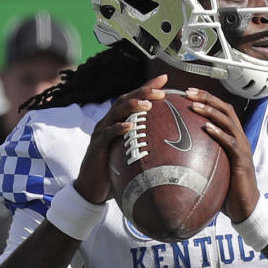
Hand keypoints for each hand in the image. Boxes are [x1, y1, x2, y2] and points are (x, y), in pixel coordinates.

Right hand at [73, 74, 167, 204]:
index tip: (165, 79)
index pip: (133, 98)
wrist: (91, 188)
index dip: (147, 87)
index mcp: (117, 121)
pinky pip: (107, 135)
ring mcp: (101, 133)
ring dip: (131, 107)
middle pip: (125, 100)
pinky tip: (129, 127)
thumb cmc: (114, 171)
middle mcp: (108, 122)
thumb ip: (146, 144)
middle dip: (142, 92)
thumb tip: (175, 143)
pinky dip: (118, 129)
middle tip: (161, 90)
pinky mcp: (97, 147)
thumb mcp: (132, 154)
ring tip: (147, 104)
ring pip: (115, 113)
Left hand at [184, 87, 260, 222]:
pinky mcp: (242, 161)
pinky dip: (219, 133)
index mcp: (233, 137)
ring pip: (228, 122)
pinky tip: (206, 128)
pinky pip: (230, 143)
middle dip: (207, 98)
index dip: (207, 99)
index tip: (188, 92)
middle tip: (188, 93)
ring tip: (194, 106)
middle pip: (226, 109)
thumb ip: (201, 157)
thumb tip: (174, 155)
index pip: (222, 111)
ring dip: (211, 111)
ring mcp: (242, 148)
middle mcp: (240, 138)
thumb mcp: (214, 168)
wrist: (246, 208)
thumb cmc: (228, 190)